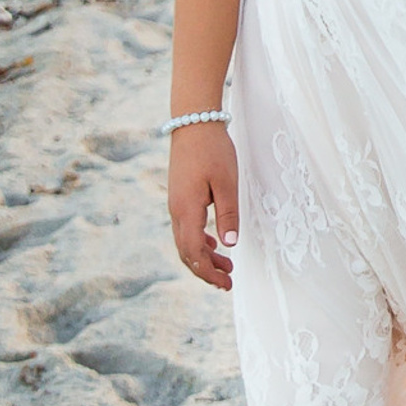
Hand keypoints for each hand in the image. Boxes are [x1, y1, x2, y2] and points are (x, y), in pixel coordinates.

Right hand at [168, 123, 239, 287]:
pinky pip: (186, 227)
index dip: (208, 271)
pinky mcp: (179, 196)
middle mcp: (176, 211)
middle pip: (187, 252)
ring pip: (186, 241)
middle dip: (206, 270)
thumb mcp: (227, 183)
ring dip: (204, 256)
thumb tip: (229, 245)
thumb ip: (228, 214)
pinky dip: (199, 241)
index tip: (225, 283)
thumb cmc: (213, 150)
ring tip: (226, 266)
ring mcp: (176, 204)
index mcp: (187, 210)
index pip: (194, 252)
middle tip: (227, 282)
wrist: (194, 123)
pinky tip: (213, 243)